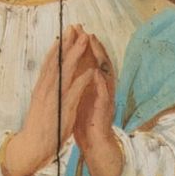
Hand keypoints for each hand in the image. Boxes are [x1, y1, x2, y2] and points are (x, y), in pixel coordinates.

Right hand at [0, 27, 116, 175]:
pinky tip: (91, 71)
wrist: (30, 147)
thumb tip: (51, 81)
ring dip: (75, 55)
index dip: (59, 47)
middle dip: (67, 44)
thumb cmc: (38, 127)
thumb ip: (46, 92)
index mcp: (41, 88)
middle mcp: (45, 90)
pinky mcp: (61, 110)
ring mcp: (53, 99)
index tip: (66, 33)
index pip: (50, 63)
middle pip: (57, 61)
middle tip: (77, 28)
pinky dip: (82, 80)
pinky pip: (73, 92)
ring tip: (85, 41)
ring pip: (65, 71)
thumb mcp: (42, 105)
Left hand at [66, 40, 122, 175]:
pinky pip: (104, 96)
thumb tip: (69, 69)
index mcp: (91, 85)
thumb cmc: (86, 123)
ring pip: (104, 74)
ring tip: (93, 44)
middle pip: (98, 62)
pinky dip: (100, 84)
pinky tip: (96, 74)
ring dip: (99, 59)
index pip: (88, 61)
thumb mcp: (78, 99)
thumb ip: (77, 84)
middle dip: (91, 45)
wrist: (95, 145)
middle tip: (84, 30)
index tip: (74, 31)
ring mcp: (105, 98)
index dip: (81, 46)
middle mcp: (100, 89)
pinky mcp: (105, 111)